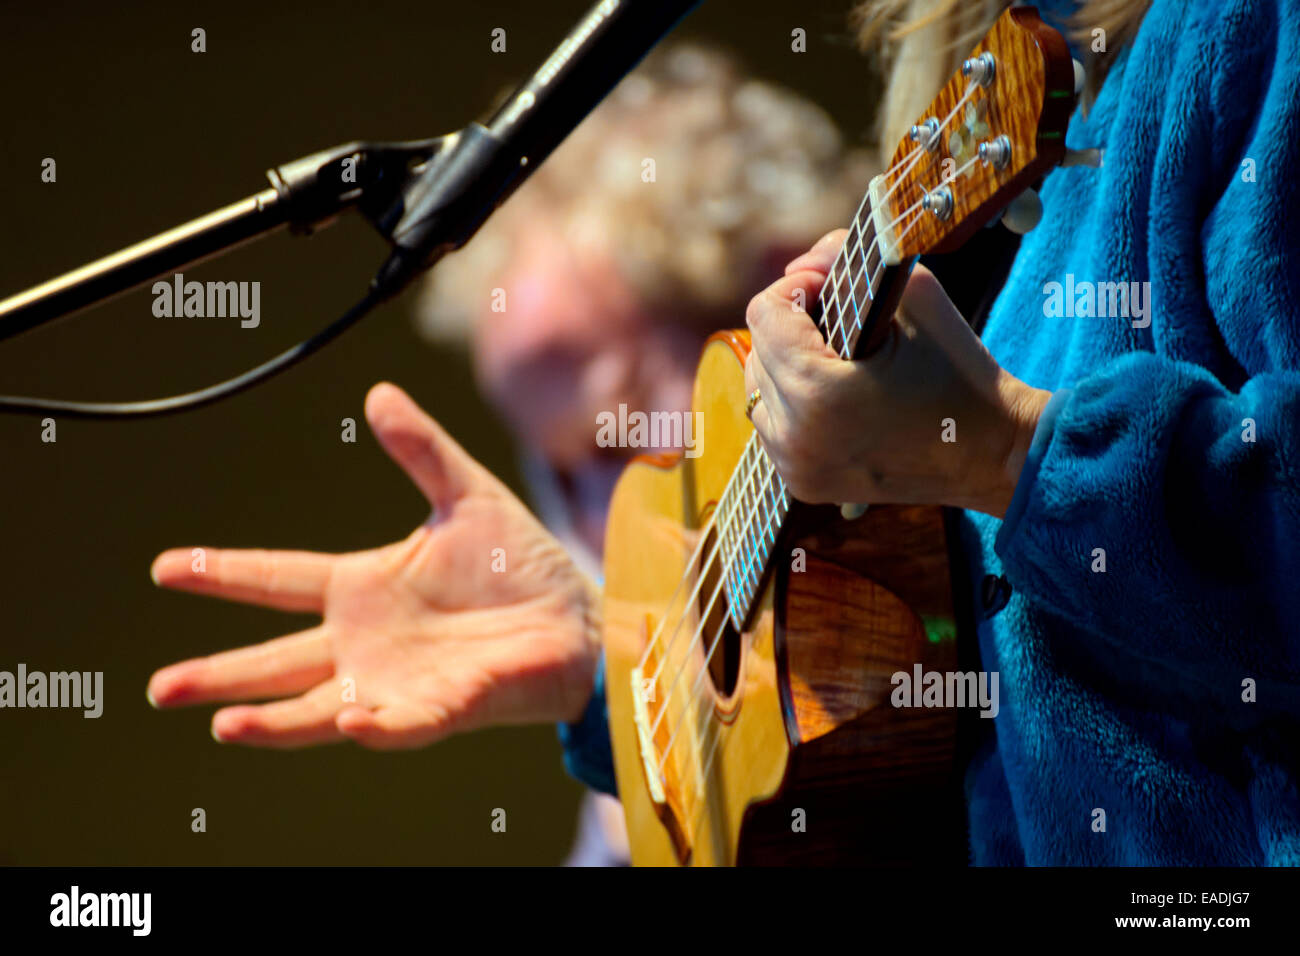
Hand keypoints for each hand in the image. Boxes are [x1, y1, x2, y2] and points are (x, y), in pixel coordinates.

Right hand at [146, 383, 600, 748]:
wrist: (576, 613)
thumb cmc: (520, 562)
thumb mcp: (467, 494)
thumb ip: (422, 450)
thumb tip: (378, 394)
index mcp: (364, 587)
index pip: (278, 578)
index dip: (222, 571)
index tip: (164, 566)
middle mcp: (367, 640)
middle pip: (279, 660)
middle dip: (220, 674)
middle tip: (159, 687)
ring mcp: (399, 680)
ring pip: (320, 705)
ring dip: (273, 718)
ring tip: (221, 725)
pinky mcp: (443, 707)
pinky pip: (402, 722)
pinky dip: (376, 724)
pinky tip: (348, 720)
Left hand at [743, 230, 1049, 516]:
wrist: (994, 453)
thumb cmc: (960, 371)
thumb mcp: (915, 294)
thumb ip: (849, 258)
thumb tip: (800, 264)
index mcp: (817, 392)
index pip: (764, 314)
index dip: (798, 287)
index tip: (833, 287)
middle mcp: (796, 438)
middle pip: (757, 352)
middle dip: (792, 328)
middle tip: (843, 325)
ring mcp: (797, 468)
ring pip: (759, 392)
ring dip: (787, 367)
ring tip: (839, 361)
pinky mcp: (805, 485)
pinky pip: (774, 428)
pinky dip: (794, 406)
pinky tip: (837, 398)